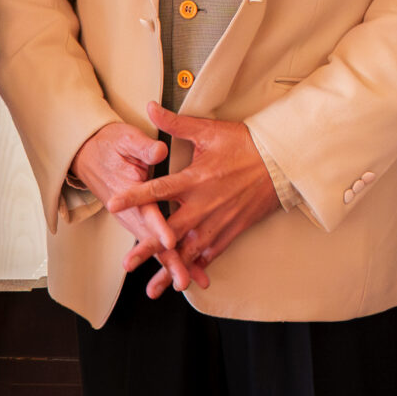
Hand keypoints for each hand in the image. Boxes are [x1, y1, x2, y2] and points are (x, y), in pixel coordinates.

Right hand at [73, 122, 203, 295]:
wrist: (89, 155)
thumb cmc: (110, 145)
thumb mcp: (124, 139)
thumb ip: (143, 148)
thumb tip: (159, 152)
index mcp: (129, 191)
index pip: (146, 211)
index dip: (158, 227)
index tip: (170, 241)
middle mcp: (131, 211)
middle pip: (152, 240)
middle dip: (169, 260)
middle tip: (183, 279)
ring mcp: (134, 220)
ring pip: (154, 247)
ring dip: (170, 266)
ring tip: (188, 282)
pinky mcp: (139, 223)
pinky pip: (155, 246)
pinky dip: (170, 260)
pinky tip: (188, 271)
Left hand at [106, 103, 281, 272]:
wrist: (282, 163)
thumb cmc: (246, 144)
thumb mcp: (210, 130)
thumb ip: (176, 123)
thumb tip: (150, 108)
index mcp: (195, 179)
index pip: (158, 190)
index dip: (135, 197)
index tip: (114, 204)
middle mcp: (204, 204)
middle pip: (170, 230)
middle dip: (148, 248)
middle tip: (127, 262)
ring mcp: (219, 221)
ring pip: (190, 250)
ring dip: (171, 268)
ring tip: (154, 287)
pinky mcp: (232, 230)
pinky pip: (212, 253)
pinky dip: (197, 266)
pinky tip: (185, 277)